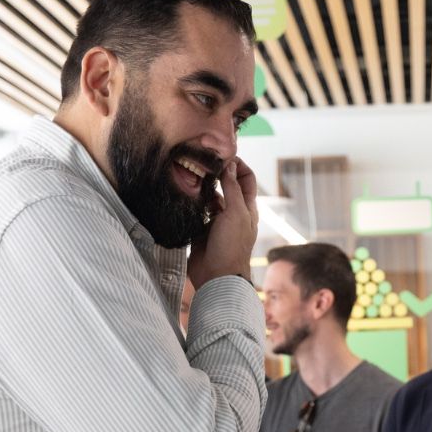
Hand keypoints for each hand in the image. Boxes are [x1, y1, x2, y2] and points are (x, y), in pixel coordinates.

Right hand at [188, 158, 258, 288]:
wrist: (217, 277)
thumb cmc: (232, 246)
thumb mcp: (236, 213)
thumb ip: (232, 188)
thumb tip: (230, 164)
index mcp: (247, 207)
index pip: (246, 178)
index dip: (237, 164)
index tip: (222, 155)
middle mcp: (233, 212)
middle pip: (226, 185)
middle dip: (216, 173)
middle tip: (200, 163)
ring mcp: (217, 221)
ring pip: (209, 197)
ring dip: (202, 188)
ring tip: (190, 177)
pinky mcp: (201, 229)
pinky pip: (197, 211)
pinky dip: (192, 202)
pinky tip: (184, 195)